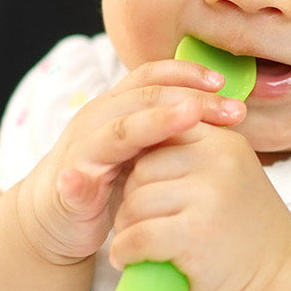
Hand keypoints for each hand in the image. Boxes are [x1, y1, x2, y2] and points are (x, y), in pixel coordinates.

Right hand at [10, 60, 245, 265]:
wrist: (57, 215)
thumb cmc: (109, 178)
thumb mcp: (145, 147)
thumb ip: (172, 127)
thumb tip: (228, 110)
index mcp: (118, 106)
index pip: (152, 77)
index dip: (188, 74)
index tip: (224, 82)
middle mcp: (98, 119)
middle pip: (146, 99)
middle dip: (191, 100)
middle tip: (232, 109)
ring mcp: (81, 151)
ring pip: (117, 132)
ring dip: (151, 123)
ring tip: (186, 118)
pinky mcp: (67, 188)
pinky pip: (72, 182)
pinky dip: (77, 181)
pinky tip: (83, 181)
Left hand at [110, 125, 290, 290]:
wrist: (279, 270)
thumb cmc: (239, 225)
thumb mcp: (225, 175)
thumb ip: (190, 155)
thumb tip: (127, 146)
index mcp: (222, 141)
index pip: (161, 131)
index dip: (139, 160)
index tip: (138, 187)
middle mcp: (218, 160)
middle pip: (142, 169)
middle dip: (130, 198)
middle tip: (137, 223)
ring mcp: (209, 195)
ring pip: (136, 203)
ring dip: (125, 228)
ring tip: (133, 244)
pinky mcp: (196, 233)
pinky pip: (139, 236)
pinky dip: (125, 251)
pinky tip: (127, 259)